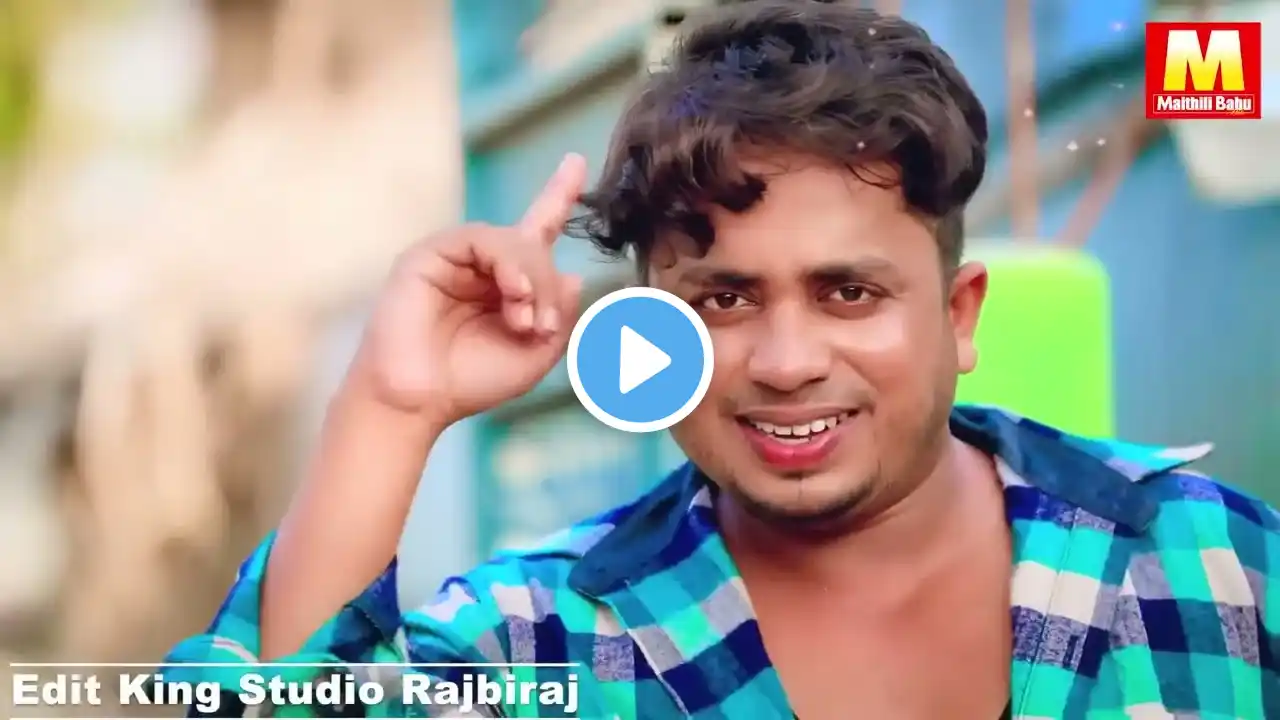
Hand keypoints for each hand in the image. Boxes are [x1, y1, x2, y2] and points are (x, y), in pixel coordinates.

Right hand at [350, 154, 587, 425]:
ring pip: (512, 240)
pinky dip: (508, 264)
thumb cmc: (470, 382)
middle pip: (534, 243)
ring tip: (525, 321)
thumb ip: (561, 316)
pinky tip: (513, 295)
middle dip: (547, 284)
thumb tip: (572, 274)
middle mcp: (480, 264)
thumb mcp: (535, 354)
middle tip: (543, 327)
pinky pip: (482, 238)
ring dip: (530, 281)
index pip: (536, 229)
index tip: (577, 161)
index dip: (558, 195)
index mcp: (505, 284)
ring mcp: (454, 256)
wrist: (418, 400)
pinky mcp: (430, 254)